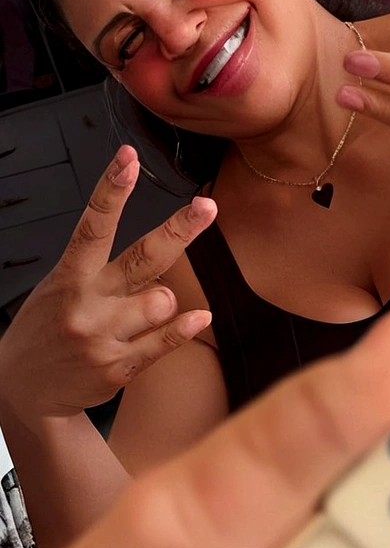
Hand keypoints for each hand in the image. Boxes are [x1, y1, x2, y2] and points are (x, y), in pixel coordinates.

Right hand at [0, 146, 215, 419]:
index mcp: (70, 276)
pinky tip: (198, 317)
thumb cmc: (51, 328)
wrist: (24, 389)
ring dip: (163, 303)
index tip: (127, 159)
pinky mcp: (118, 366)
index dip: (111, 189)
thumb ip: (105, 268)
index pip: (93, 225)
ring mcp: (102, 335)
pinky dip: (185, 327)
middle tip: (206, 206)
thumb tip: (162, 248)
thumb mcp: (61, 287)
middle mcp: (87, 302)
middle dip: (179, 229)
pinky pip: (166, 341)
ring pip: (161, 301)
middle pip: (143, 257)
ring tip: (140, 314)